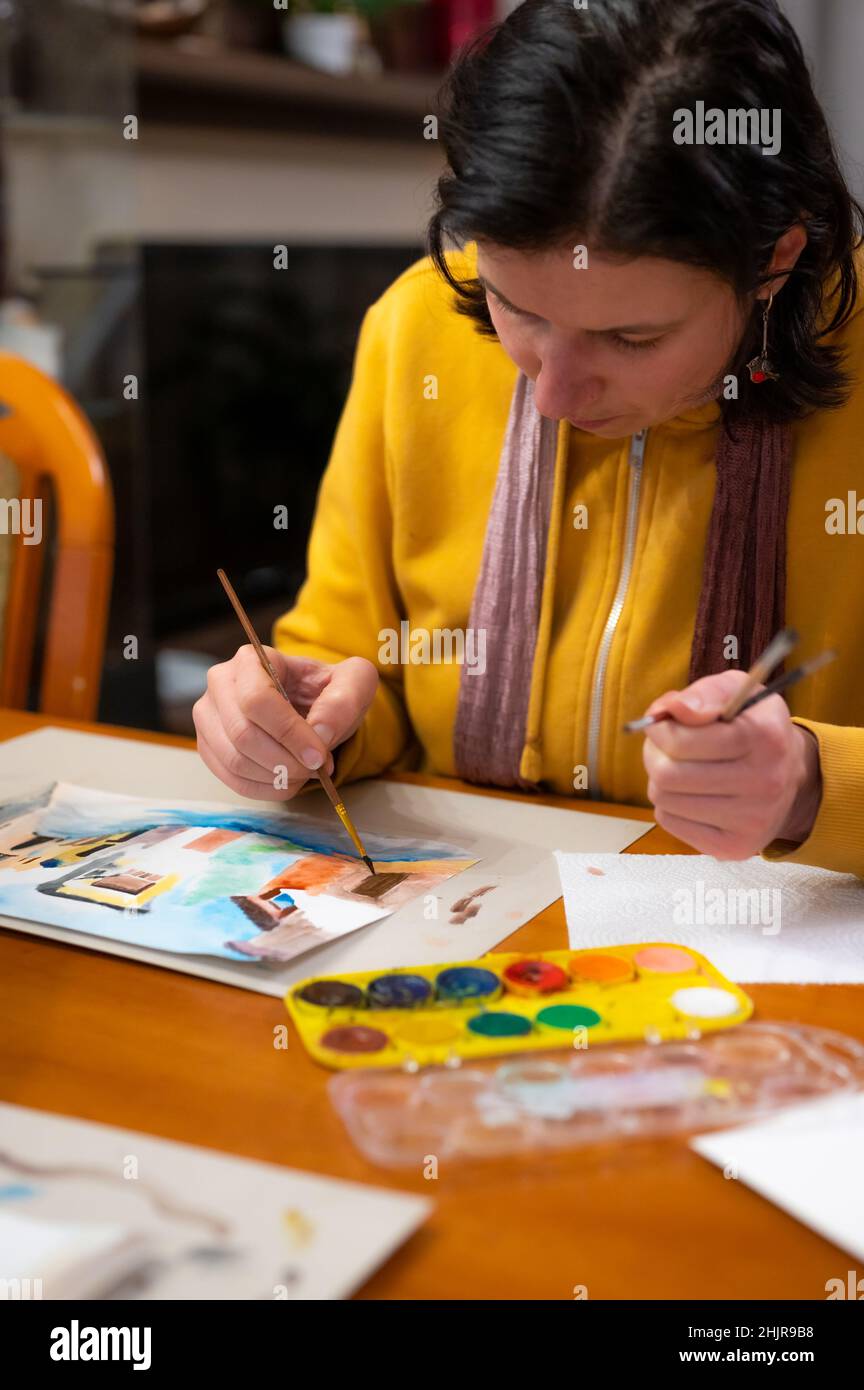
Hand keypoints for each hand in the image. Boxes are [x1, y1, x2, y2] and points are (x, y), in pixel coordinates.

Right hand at [193, 645, 377, 800]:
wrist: (312, 704)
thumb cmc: (327, 689)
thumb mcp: (353, 683)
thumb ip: (344, 700)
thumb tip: (320, 733)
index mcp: (251, 659)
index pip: (257, 699)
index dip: (288, 733)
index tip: (318, 755)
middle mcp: (220, 683)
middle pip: (242, 734)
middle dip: (285, 760)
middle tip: (316, 768)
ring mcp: (209, 717)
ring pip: (234, 760)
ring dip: (276, 777)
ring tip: (305, 772)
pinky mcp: (209, 747)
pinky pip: (230, 779)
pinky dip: (264, 789)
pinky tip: (288, 780)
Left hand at [641, 669, 821, 858]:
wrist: (790, 776)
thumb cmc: (752, 726)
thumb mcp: (737, 691)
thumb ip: (704, 694)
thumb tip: (673, 710)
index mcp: (766, 737)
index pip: (682, 741)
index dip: (660, 729)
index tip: (663, 723)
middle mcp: (765, 782)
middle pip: (667, 774)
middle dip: (654, 754)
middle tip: (665, 747)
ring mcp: (752, 820)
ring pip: (664, 799)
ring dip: (661, 779)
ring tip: (681, 768)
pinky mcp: (734, 847)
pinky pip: (670, 822)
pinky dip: (670, 805)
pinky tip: (692, 793)